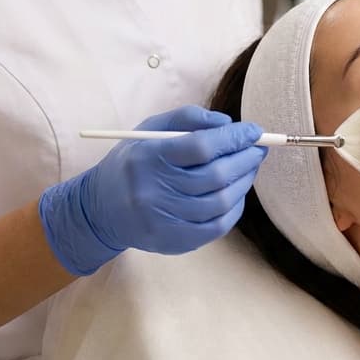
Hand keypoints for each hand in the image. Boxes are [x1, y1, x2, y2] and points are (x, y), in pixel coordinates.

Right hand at [38, 105, 266, 274]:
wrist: (101, 209)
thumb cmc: (133, 162)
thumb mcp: (150, 130)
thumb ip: (187, 118)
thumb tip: (227, 123)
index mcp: (149, 157)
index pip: (202, 147)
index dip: (234, 138)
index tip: (254, 131)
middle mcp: (155, 190)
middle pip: (215, 175)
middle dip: (245, 159)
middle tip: (258, 148)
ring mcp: (164, 219)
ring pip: (221, 201)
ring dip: (244, 181)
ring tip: (249, 167)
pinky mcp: (173, 241)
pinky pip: (217, 226)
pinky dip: (235, 208)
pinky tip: (236, 193)